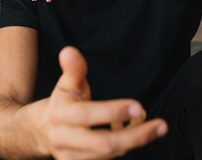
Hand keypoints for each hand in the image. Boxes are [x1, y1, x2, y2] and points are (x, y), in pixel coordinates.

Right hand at [31, 47, 166, 158]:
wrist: (41, 132)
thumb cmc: (62, 103)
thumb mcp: (66, 84)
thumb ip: (73, 69)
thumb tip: (69, 51)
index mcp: (60, 115)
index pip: (88, 115)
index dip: (114, 111)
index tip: (138, 107)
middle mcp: (65, 140)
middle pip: (104, 144)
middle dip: (135, 136)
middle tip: (160, 126)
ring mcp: (72, 159)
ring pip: (110, 154)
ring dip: (135, 140)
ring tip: (151, 125)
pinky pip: (109, 159)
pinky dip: (126, 146)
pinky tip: (135, 131)